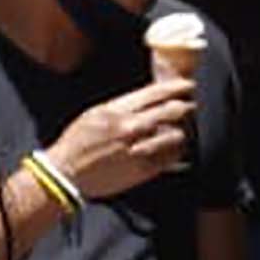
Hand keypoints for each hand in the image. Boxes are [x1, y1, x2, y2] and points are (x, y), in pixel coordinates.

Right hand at [47, 76, 196, 199]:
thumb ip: (122, 107)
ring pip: (174, 136)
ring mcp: (136, 149)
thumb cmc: (77, 143)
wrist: (66, 173)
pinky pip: (169, 159)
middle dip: (186, 107)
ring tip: (182, 132)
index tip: (188, 86)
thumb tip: (147, 101)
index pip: (154, 93)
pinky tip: (175, 151)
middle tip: (192, 107)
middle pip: (169, 112)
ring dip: (182, 132)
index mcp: (116, 110)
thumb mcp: (95, 114)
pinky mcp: (141, 171)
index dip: (176, 87)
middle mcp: (129, 128)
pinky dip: (175, 154)